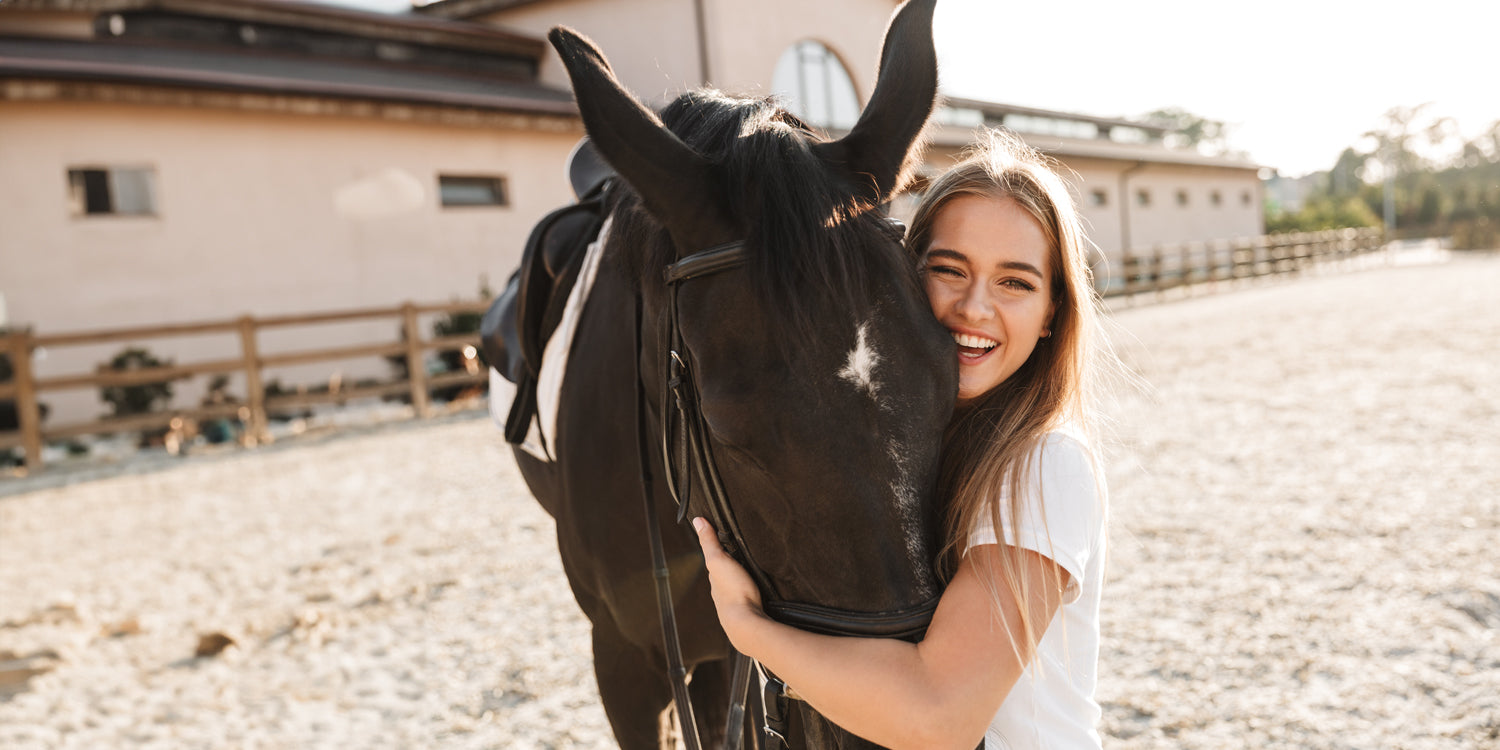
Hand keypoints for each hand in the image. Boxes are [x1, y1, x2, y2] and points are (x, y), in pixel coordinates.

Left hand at [692, 517, 767, 648]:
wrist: (747, 624)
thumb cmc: (733, 592)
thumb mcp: (719, 560)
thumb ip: (709, 542)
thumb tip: (697, 521)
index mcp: (715, 580)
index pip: (716, 562)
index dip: (720, 552)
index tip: (726, 542)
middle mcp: (722, 593)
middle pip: (727, 576)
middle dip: (733, 567)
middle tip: (743, 556)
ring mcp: (735, 604)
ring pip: (738, 588)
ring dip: (743, 581)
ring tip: (753, 572)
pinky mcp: (750, 612)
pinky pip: (750, 598)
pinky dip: (752, 593)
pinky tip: (760, 591)